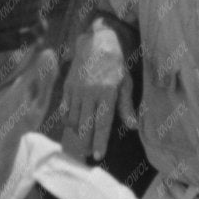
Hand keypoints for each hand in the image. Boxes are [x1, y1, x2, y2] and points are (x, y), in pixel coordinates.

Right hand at [59, 21, 135, 162]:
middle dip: (86, 142)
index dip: (101, 141)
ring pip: (73, 119)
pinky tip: (71, 126)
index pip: (103, 122)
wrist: (97, 42)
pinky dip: (67, 120)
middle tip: (87, 156)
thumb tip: (133, 126)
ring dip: (76, 133)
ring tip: (80, 144)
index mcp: (107, 92)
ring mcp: (76, 90)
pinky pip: (65, 108)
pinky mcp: (67, 86)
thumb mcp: (125, 82)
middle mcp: (90, 93)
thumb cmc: (116, 63)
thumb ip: (126, 106)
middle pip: (86, 125)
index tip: (98, 155)